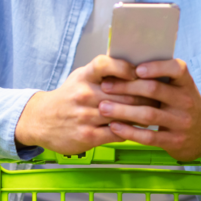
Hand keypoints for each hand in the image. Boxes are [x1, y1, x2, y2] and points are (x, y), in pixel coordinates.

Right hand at [15, 55, 158, 154]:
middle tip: (161, 95)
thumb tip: (133, 64)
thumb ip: (103, 72)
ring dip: (142, 113)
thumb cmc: (67, 97)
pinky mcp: (88, 135)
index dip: (124, 67)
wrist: (40, 120)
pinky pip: (118, 132)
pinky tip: (140, 128)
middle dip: (145, 94)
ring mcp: (86, 116)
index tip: (138, 71)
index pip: (104, 64)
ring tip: (155, 111)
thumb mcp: (80, 78)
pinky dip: (132, 130)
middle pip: (123, 92)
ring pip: (123, 114)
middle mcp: (84, 94)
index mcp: (84, 77)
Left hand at [98, 58, 200, 161]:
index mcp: (186, 83)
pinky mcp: (175, 141)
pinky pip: (149, 137)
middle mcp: (186, 101)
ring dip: (122, 110)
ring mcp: (181, 122)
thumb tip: (124, 63)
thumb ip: (160, 78)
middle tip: (105, 86)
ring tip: (103, 107)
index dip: (157, 67)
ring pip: (148, 114)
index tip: (136, 68)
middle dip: (127, 87)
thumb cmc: (183, 104)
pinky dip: (129, 131)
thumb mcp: (180, 88)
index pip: (177, 69)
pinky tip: (114, 126)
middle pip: (155, 90)